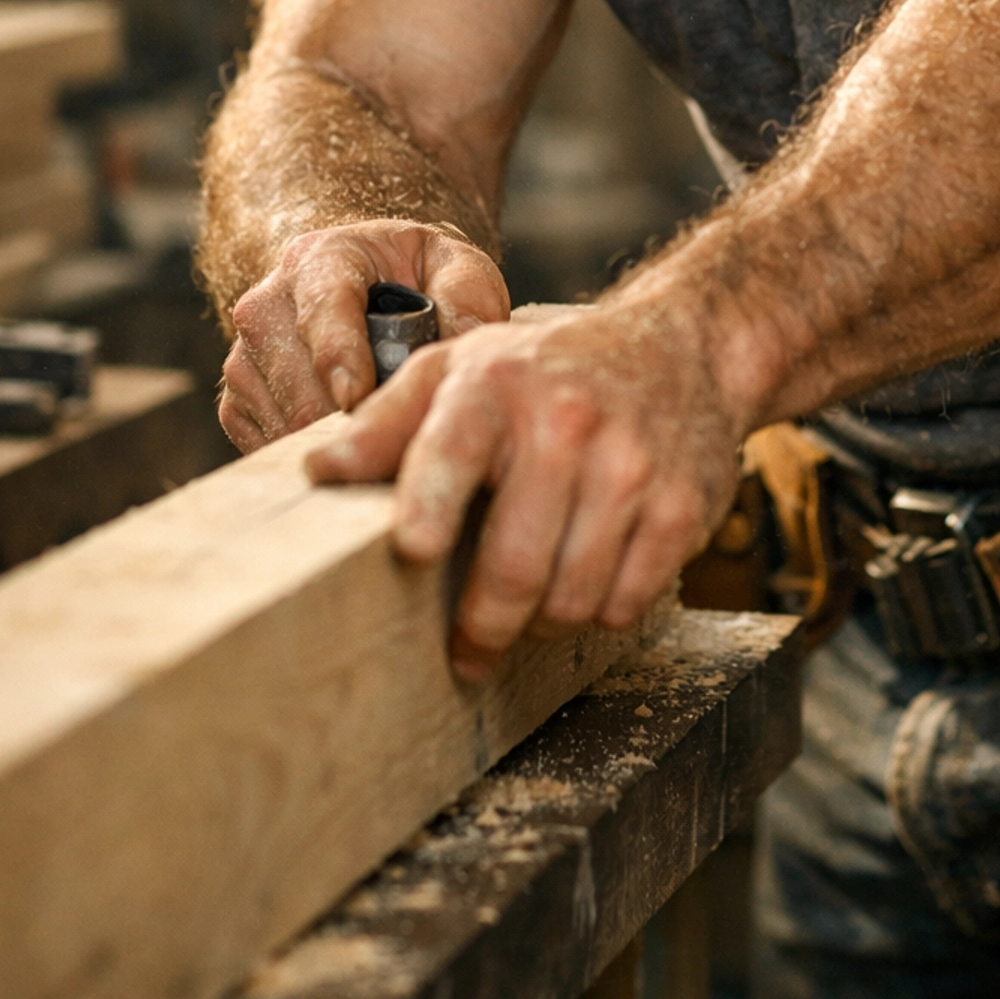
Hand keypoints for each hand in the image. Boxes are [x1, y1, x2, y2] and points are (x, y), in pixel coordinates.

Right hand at [219, 218, 509, 449]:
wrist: (360, 286)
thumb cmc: (413, 278)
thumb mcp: (454, 265)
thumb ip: (468, 297)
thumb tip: (463, 344)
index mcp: (318, 260)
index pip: (322, 312)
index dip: (340, 358)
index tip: (358, 397)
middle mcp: (266, 306)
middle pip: (302, 388)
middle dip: (357, 418)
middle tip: (408, 429)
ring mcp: (243, 358)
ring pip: (288, 425)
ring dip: (340, 440)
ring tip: (384, 427)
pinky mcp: (235, 404)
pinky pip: (272, 448)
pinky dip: (318, 453)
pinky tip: (352, 436)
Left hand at [305, 300, 741, 678]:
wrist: (679, 348)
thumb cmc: (546, 370)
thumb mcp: (460, 371)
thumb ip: (387, 423)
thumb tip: (317, 472)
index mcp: (496, 385)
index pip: (454, 450)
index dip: (431, 503)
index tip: (412, 548)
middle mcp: (568, 422)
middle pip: (515, 563)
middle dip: (482, 627)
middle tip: (465, 650)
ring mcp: (631, 466)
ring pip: (571, 599)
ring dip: (541, 623)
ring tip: (529, 604)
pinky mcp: (681, 507)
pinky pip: (625, 604)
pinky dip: (597, 612)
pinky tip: (585, 580)